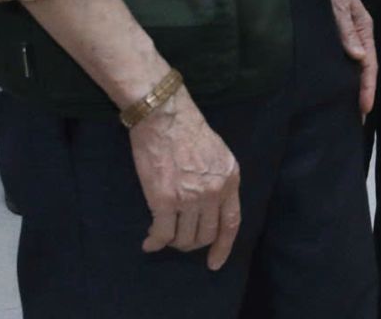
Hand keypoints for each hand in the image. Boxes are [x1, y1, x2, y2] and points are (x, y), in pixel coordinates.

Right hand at [128, 85, 241, 268]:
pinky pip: (163, 234)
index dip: (223, 246)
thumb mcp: (219, 155)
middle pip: (206, 234)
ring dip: (174, 242)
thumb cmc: (188, 131)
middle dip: (193, 243)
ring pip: (184, 238)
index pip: (231, 222)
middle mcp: (214, 192)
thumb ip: (219, 180)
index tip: (215, 263)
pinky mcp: (165, 200)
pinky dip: (155, 242)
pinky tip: (149, 242)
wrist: (165, 117)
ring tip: (164, 235)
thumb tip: (211, 206)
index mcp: (230, 179)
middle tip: (180, 239)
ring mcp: (190, 198)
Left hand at [319, 0, 376, 119]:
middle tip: (356, 120)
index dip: (367, 86)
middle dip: (360, 92)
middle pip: (362, 68)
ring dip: (349, 86)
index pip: (369, 62)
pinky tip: (331, 86)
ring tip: (344, 109)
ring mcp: (342, 33)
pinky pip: (337, 58)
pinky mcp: (329, 32)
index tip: (364, 109)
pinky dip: (337, 74)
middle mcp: (355, 32)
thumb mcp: (337, 1)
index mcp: (363, 25)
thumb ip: (345, 27)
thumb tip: (359, 56)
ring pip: (349, 65)